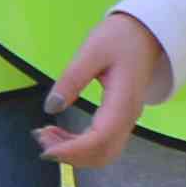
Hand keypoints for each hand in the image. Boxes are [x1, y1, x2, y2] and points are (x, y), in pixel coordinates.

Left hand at [32, 9, 175, 169]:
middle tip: (39, 137)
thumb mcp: (91, 51)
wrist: (146, 32)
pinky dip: (78, 145)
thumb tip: (50, 108)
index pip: (99, 140)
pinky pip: (101, 142)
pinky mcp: (120, 118)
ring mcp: (126, 120)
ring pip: (102, 152)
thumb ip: (71, 79)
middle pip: (102, 153)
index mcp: (123, 102)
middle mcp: (128, 117)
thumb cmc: (120, 37)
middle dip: (70, 155)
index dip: (72, 151)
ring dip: (73, 152)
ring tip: (44, 134)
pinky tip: (58, 133)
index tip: (44, 149)